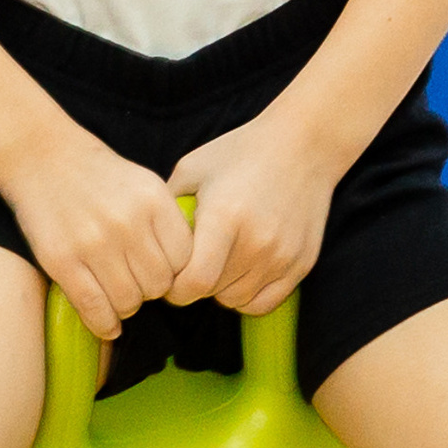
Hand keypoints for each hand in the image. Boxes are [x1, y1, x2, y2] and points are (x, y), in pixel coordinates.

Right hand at [1, 125, 190, 341]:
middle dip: (150, 290)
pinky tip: (107, 324)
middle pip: (158, 285)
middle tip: (137, 282)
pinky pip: (94, 308)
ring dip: (126, 306)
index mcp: (153, 201)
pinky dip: (104, 324)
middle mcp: (127, 223)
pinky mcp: (62, 261)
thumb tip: (186, 271)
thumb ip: (166, 222)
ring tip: (118, 294)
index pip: (185, 260)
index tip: (163, 271)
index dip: (176, 272)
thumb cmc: (98, 175)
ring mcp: (93, 243)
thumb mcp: (144, 184)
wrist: (42, 157)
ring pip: (129, 302)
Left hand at [165, 105, 340, 315]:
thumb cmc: (242, 152)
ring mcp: (282, 255)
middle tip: (192, 265)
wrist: (304, 145)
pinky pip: (264, 302)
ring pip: (236, 299)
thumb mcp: (193, 167)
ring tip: (218, 263)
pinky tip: (240, 273)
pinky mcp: (301, 263)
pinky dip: (247, 295)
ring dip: (221, 289)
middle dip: (195, 285)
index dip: (174, 289)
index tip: (168, 278)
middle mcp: (257, 241)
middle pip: (212, 293)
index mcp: (225, 216)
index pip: (194, 282)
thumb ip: (166, 206)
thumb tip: (142, 240)